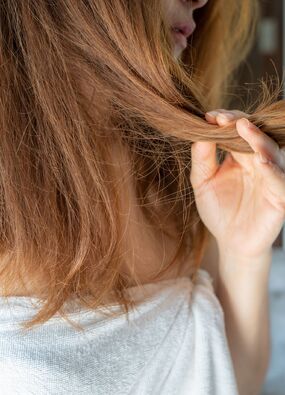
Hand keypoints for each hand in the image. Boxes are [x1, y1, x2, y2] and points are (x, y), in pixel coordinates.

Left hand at [190, 108, 284, 259]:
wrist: (229, 242)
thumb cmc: (218, 210)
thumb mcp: (202, 182)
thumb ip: (202, 158)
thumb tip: (200, 132)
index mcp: (242, 156)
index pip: (239, 131)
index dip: (228, 121)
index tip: (211, 116)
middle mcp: (259, 163)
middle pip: (257, 136)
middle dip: (242, 124)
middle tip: (226, 118)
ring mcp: (271, 179)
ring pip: (272, 153)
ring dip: (259, 140)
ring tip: (244, 128)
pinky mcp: (280, 198)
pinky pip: (280, 181)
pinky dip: (272, 170)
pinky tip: (260, 160)